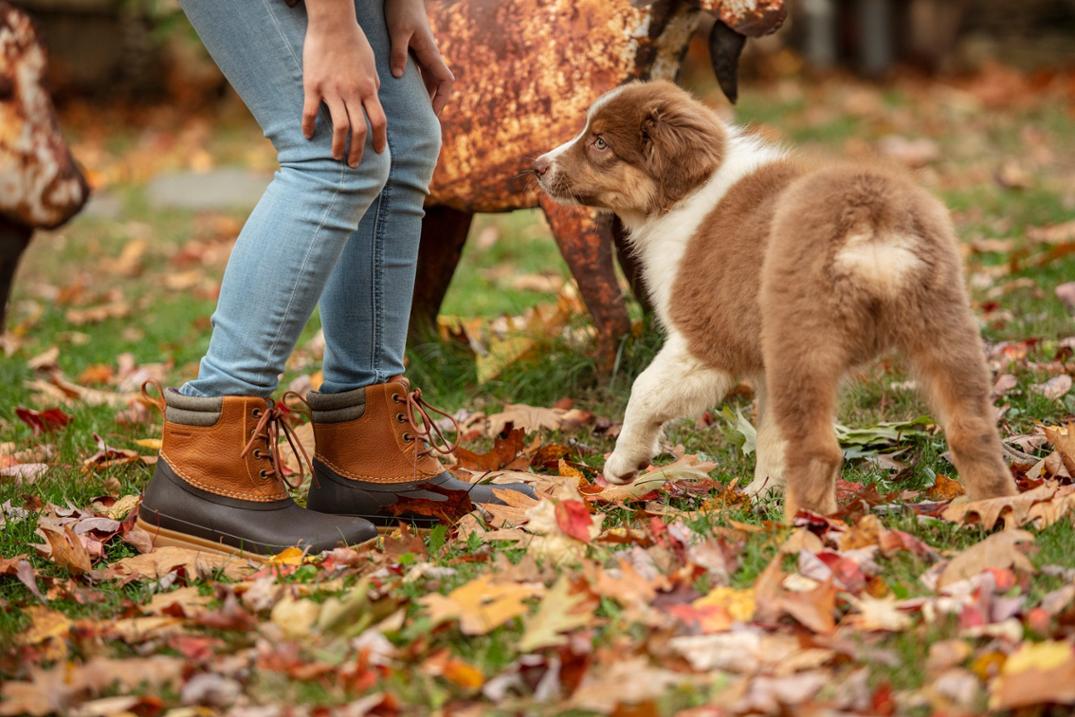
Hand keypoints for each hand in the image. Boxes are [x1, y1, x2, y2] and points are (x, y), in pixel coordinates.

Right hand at [302, 0, 386, 166]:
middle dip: (358, 151)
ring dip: (338, 146)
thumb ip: (373, 83)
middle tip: (354, 164)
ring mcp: (332, 90)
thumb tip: (374, 97)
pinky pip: (311, 111)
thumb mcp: (371, 63)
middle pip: (360, 130)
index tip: (378, 152)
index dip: (379, 140)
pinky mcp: (313, 85)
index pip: (379, 121)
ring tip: (336, 156)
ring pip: (339, 127)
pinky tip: (308, 136)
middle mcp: (352, 93)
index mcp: (368, 89)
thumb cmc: (354, 41)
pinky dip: (309, 126)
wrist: (333, 24)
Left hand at [385, 0, 454, 114]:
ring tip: (414, 114)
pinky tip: (406, 96)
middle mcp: (430, 57)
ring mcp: (423, 55)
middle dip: (434, 103)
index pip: (445, 82)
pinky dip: (416, 87)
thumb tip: (398, 76)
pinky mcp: (415, 52)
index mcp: (430, 54)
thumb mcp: (398, 31)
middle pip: (439, 86)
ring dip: (425, 96)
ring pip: (429, 81)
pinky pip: (419, 74)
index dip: (442, 99)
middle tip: (422, 122)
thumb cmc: (402, 9)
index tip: (433, 113)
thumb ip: (399, 53)